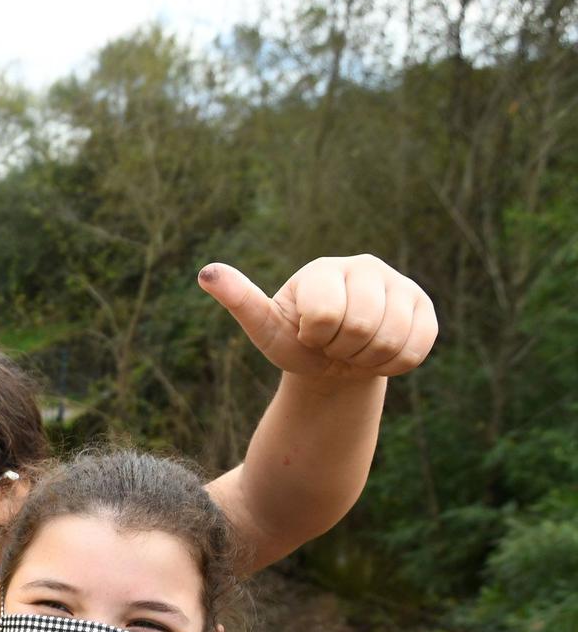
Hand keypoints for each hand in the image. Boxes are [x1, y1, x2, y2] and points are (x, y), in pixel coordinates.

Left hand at [199, 255, 437, 381]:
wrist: (335, 359)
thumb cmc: (296, 340)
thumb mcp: (265, 327)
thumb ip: (239, 300)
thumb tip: (205, 272)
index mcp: (324, 268)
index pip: (325, 315)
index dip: (315, 336)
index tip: (309, 332)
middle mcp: (366, 266)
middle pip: (361, 326)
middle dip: (341, 348)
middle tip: (334, 343)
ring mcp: (401, 285)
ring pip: (391, 339)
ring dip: (366, 358)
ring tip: (354, 348)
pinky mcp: (425, 308)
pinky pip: (415, 349)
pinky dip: (392, 364)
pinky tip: (379, 352)